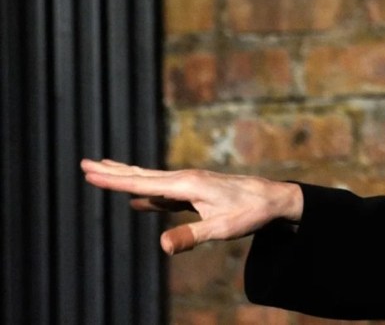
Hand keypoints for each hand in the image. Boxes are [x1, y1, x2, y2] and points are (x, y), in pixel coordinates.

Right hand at [80, 158, 302, 254]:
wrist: (274, 199)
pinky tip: (139, 200)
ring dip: (128, 177)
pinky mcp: (198, 192)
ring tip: (106, 172)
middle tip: (84, 164)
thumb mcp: (222, 228)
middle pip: (142, 175)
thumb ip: (191, 236)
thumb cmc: (250, 212)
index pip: (142, 183)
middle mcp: (186, 179)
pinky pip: (165, 192)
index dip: (114, 180)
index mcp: (187, 184)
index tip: (89, 173)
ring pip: (152, 180)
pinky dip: (148, 192)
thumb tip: (161, 247)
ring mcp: (192, 184)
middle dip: (113, 171)